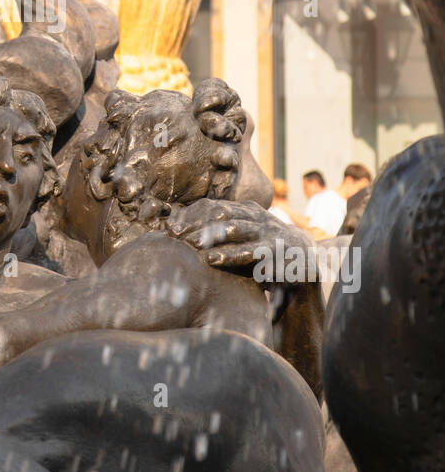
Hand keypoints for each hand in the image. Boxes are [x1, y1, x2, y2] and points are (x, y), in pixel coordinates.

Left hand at [163, 200, 317, 282]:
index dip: (191, 216)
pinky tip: (214, 259)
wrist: (303, 264)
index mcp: (247, 210)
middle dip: (198, 225)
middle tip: (177, 236)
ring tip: (194, 246)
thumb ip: (219, 231)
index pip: (214, 207)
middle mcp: (257, 217)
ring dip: (213, 237)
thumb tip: (178, 229)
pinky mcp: (277, 252)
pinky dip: (232, 255)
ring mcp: (268, 233)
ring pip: (237, 229)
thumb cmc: (262, 251)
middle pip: (222, 215)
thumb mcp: (243, 236)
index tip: (170, 228)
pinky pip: (252, 252)